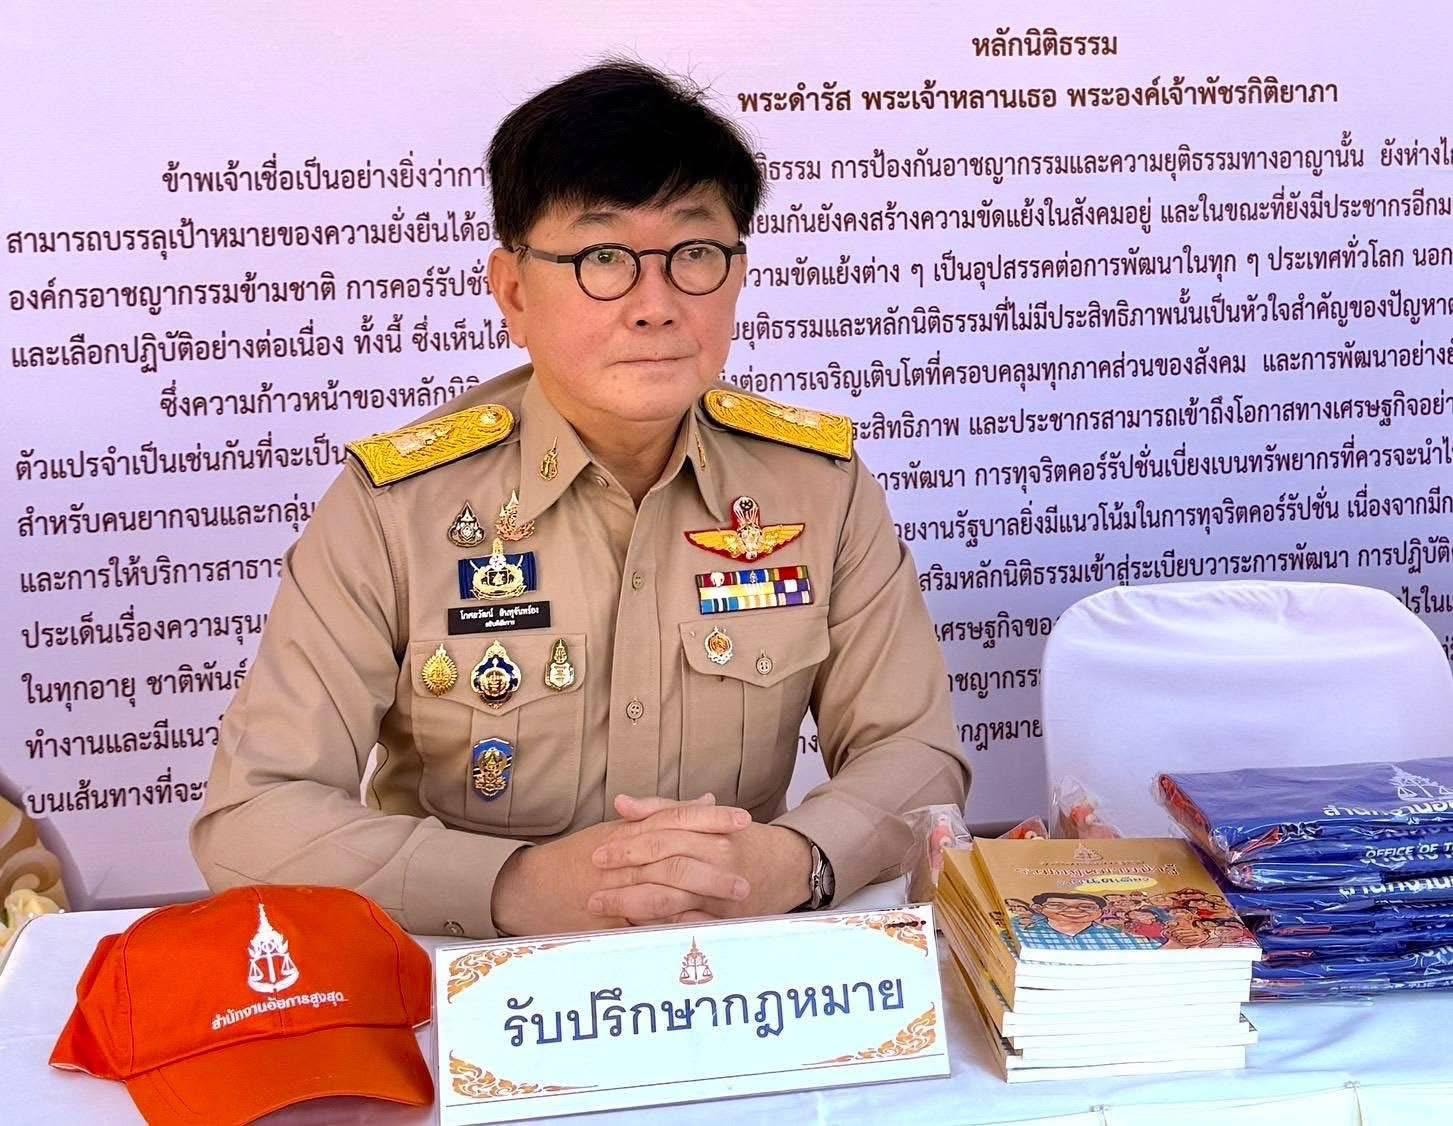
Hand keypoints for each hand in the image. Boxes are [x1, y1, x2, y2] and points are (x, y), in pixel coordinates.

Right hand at [489, 794, 752, 935]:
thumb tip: (707, 799)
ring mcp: (617, 887)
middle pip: (675, 855)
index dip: (710, 818)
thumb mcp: (620, 830)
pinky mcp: (610, 919)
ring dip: (702, 895)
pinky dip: (675, 924)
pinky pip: (647, 921)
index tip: (743, 819)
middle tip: (746, 874)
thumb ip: (664, 814)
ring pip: (664, 888)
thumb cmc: (577, 858)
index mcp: (629, 831)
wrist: (529, 887)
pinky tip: (702, 929)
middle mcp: (624, 856)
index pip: (674, 818)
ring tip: (736, 902)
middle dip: (714, 864)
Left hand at [590, 794, 813, 925]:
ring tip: (600, 906)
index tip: (598, 852)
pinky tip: (629, 928)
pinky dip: (654, 927)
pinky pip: (684, 925)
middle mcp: (717, 858)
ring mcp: (721, 893)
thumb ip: (662, 809)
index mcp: (710, 830)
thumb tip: (620, 803)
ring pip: (669, 898)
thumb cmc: (738, 839)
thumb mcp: (704, 818)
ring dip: (629, 903)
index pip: (662, 834)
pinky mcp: (723, 920)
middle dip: (623, 875)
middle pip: (662, 866)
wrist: (787, 865)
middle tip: (593, 884)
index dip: (627, 843)